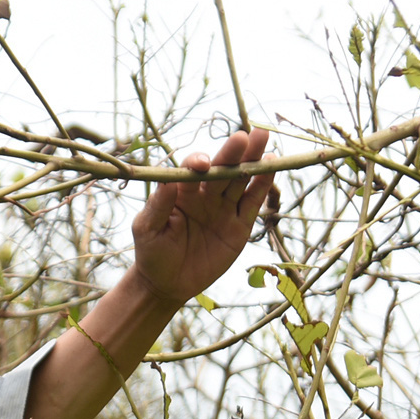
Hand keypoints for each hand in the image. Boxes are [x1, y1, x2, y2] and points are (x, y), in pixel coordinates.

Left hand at [129, 129, 272, 306]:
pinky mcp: (240, 225)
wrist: (167, 283)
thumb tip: (167, 181)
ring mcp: (223, 208)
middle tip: (247, 135)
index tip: (203, 165)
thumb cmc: (151, 252)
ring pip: (240, 180)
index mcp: (180, 191)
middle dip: (233, 153)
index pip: (192, 170)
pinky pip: (252, 202)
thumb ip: (157, 206)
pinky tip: (272, 166)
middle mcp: (204, 194)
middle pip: (221, 169)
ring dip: (252, 160)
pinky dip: (262, 186)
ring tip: (263, 138)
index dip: (198, 163)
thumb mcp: (147, 229)